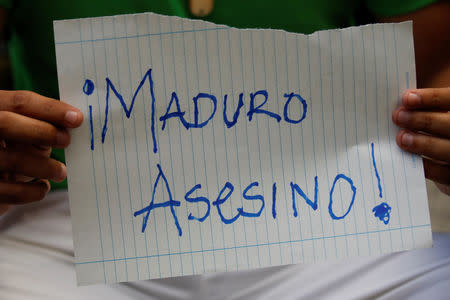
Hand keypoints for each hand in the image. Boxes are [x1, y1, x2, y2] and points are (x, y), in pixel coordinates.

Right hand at [0, 90, 82, 214]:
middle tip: (66, 140)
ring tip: (61, 172)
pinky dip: (35, 190)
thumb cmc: (13, 154)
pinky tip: (42, 187)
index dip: (50, 109)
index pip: (18, 102)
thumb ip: (40, 127)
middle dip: (42, 130)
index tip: (77, 118)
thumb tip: (70, 124)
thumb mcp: (24, 136)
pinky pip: (13, 191)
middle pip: (5, 123)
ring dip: (46, 166)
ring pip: (13, 159)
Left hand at [392, 87, 449, 194]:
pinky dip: (425, 165)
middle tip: (398, 116)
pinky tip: (406, 158)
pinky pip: (443, 173)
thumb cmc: (439, 131)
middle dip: (423, 120)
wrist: (448, 160)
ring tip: (401, 137)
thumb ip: (426, 110)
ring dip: (423, 143)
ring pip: (448, 149)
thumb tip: (400, 104)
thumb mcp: (436, 116)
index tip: (407, 98)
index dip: (432, 98)